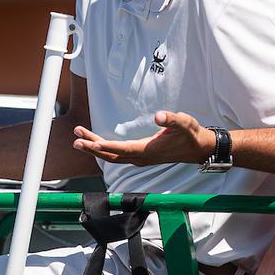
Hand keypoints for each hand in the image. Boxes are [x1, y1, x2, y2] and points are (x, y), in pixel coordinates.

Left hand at [72, 111, 215, 166]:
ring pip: (112, 156)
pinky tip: (94, 142)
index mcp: (149, 151)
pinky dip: (103, 149)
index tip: (91, 143)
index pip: (123, 149)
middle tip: (76, 140)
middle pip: (112, 156)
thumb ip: (172, 119)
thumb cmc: (191, 134)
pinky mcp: (140, 155)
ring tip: (78, 137)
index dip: (107, 146)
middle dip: (93, 148)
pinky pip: (117, 154)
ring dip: (95, 148)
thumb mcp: (185, 122)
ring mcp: (140, 158)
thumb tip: (158, 116)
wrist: (198, 148)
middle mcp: (142, 158)